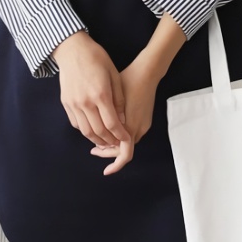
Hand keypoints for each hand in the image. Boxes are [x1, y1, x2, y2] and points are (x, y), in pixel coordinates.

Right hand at [53, 30, 130, 147]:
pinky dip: (85, 130)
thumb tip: (122, 119)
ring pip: (85, 131)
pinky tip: (92, 129)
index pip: (112, 124)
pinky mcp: (66, 102)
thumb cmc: (96, 58)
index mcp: (100, 94)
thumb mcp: (114, 75)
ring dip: (96, 139)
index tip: (126, 139)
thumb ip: (118, 99)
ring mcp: (74, 103)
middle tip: (116, 143)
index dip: (120, 135)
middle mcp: (85, 102)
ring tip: (105, 141)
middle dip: (109, 141)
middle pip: (98, 131)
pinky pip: (76, 123)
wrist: (72, 49)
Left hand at [89, 48, 163, 174]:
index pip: (124, 155)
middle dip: (108, 152)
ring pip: (126, 142)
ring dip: (113, 143)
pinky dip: (119, 135)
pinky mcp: (145, 119)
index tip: (105, 171)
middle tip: (93, 150)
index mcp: (130, 126)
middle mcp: (138, 128)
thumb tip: (98, 135)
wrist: (147, 71)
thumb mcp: (113, 98)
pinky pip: (131, 133)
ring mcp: (144, 124)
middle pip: (123, 150)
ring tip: (98, 138)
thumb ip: (107, 119)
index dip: (114, 164)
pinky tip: (108, 127)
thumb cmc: (129, 81)